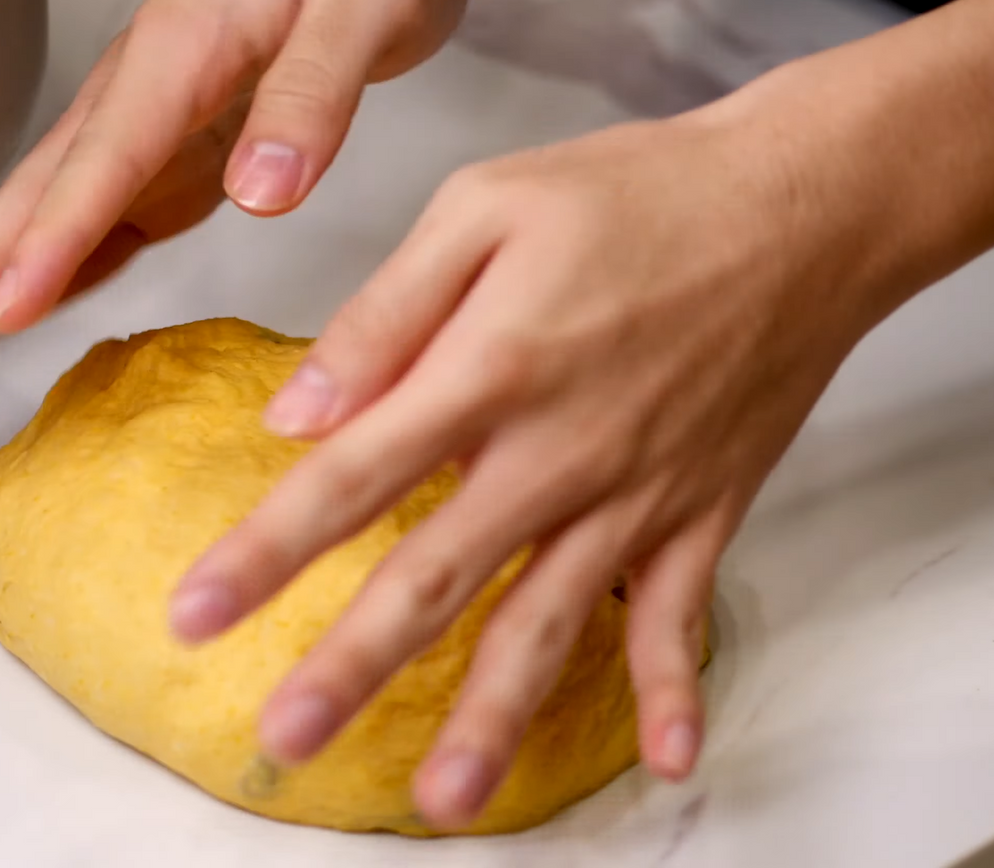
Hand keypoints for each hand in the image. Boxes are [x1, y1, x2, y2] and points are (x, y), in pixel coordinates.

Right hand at [0, 0, 468, 372]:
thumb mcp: (367, 7)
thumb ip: (314, 92)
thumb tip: (262, 189)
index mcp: (178, 47)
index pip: (104, 154)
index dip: (51, 236)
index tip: (5, 303)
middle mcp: (142, 88)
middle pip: (41, 187)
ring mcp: (144, 127)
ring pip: (45, 208)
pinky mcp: (164, 161)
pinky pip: (93, 223)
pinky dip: (44, 269)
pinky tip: (4, 310)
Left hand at [169, 82, 893, 829]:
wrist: (800, 203)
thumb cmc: (635, 192)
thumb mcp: (486, 206)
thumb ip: (387, 311)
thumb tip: (299, 407)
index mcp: (488, 369)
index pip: (350, 478)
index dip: (264, 551)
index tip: (193, 616)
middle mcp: (555, 454)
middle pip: (434, 579)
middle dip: (350, 666)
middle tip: (281, 742)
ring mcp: (634, 494)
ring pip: (548, 625)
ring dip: (492, 718)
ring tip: (438, 801)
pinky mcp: (702, 508)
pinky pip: (682, 617)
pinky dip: (674, 690)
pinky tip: (666, 762)